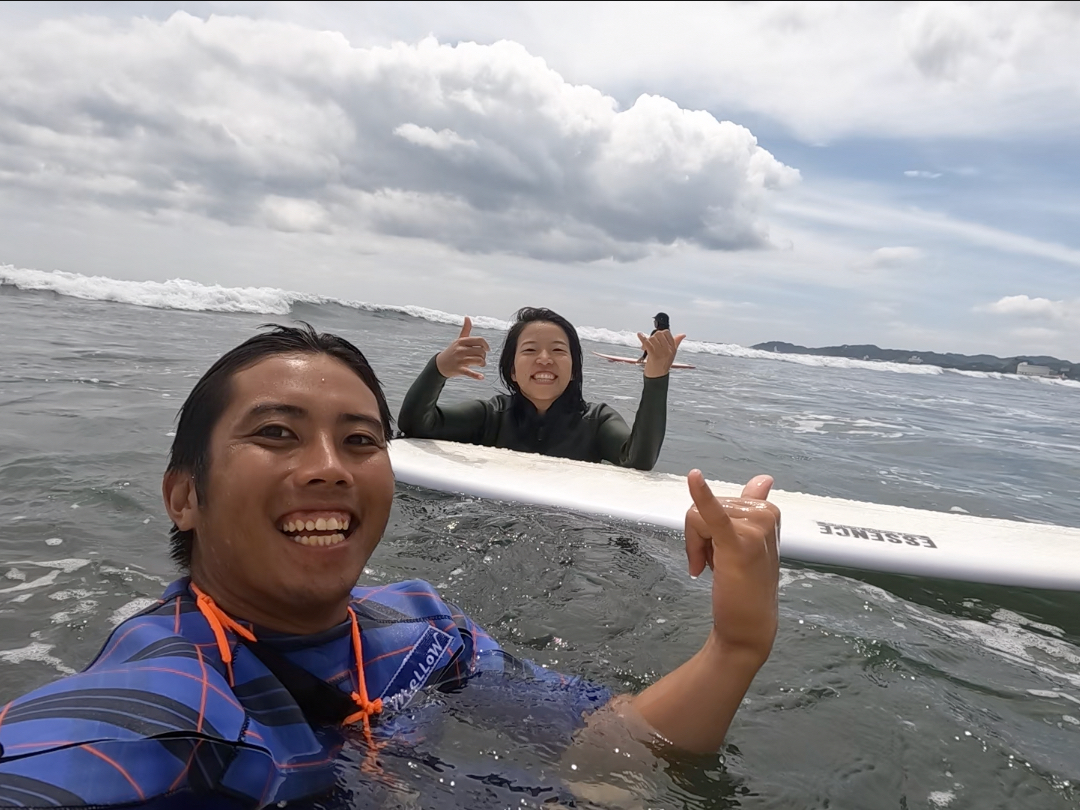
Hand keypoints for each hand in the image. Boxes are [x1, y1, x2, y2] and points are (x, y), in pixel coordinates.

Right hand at [435, 317, 489, 379]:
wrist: (440, 364)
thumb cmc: (452, 351)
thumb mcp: (458, 340)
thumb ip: (465, 329)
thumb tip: (467, 317)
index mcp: (462, 341)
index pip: (479, 340)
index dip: (486, 345)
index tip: (487, 349)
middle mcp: (461, 350)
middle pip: (481, 351)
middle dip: (484, 356)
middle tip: (481, 358)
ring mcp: (460, 360)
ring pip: (478, 361)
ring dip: (482, 363)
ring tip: (480, 364)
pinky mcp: (459, 369)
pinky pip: (470, 372)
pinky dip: (476, 376)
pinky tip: (481, 377)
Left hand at [637, 329, 685, 377]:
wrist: (657, 377)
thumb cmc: (663, 365)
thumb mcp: (672, 353)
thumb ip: (676, 342)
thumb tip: (682, 334)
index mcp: (673, 348)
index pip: (667, 333)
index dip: (660, 333)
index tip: (656, 338)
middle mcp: (668, 349)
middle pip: (659, 334)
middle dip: (652, 337)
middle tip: (649, 343)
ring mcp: (661, 352)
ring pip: (652, 338)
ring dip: (647, 341)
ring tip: (644, 347)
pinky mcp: (654, 355)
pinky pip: (647, 343)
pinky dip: (642, 338)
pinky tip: (639, 335)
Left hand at [685, 471, 779, 663]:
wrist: (749, 624)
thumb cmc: (747, 583)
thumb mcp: (752, 540)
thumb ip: (754, 506)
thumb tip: (764, 479)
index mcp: (768, 510)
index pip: (717, 503)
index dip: (707, 529)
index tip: (718, 551)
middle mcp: (765, 514)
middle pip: (703, 508)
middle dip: (699, 538)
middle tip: (714, 565)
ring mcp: (755, 528)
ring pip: (696, 518)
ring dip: (697, 546)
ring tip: (715, 568)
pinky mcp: (738, 543)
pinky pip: (712, 514)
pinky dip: (701, 495)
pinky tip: (694, 478)